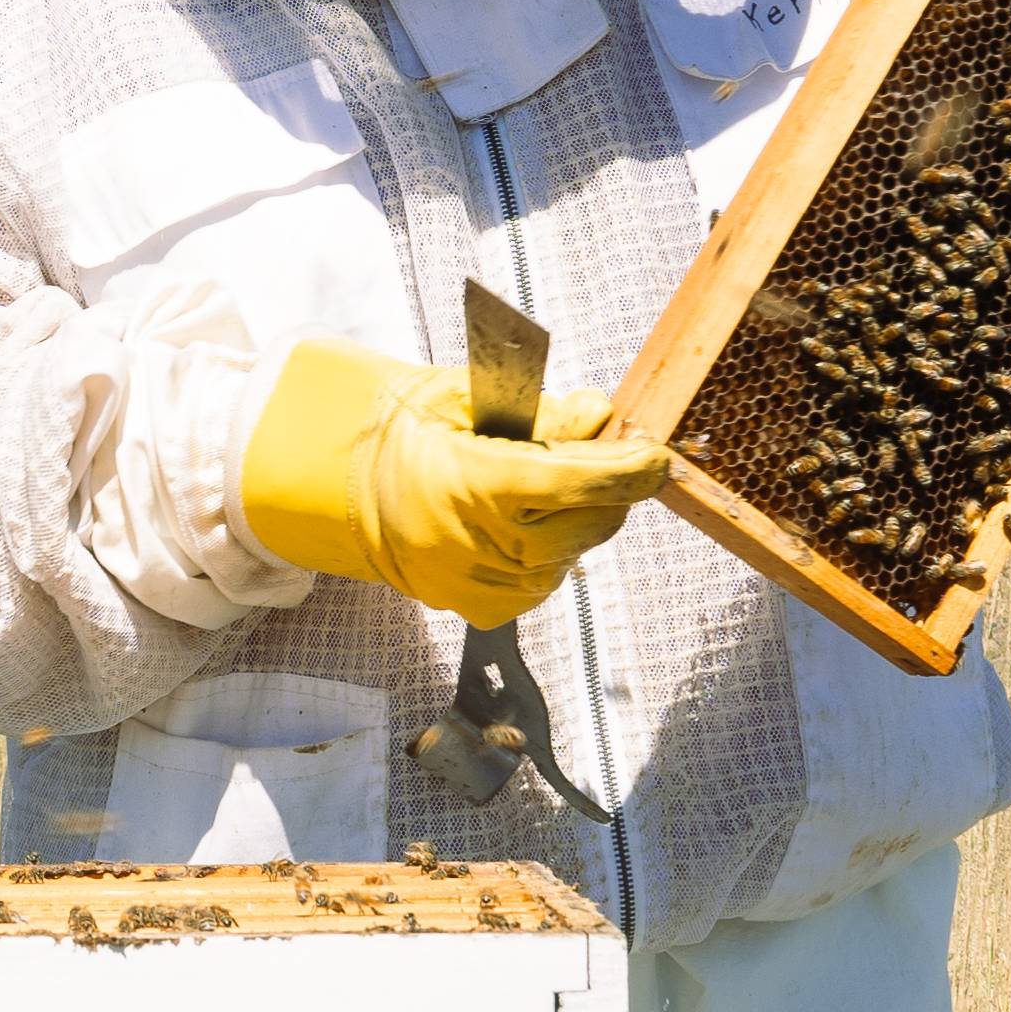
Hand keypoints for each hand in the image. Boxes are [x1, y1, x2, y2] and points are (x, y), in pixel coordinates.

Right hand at [237, 340, 670, 628]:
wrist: (355, 494)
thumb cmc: (414, 437)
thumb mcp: (467, 402)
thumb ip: (541, 412)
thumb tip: (601, 416)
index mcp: (466, 481)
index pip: (568, 483)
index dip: (624, 472)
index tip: (655, 457)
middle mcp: (473, 542)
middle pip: (585, 524)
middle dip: (611, 491)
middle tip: (613, 458)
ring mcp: (479, 583)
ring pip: (573, 555)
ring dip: (583, 521)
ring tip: (555, 489)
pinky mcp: (486, 609)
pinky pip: (549, 580)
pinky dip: (556, 551)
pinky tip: (529, 525)